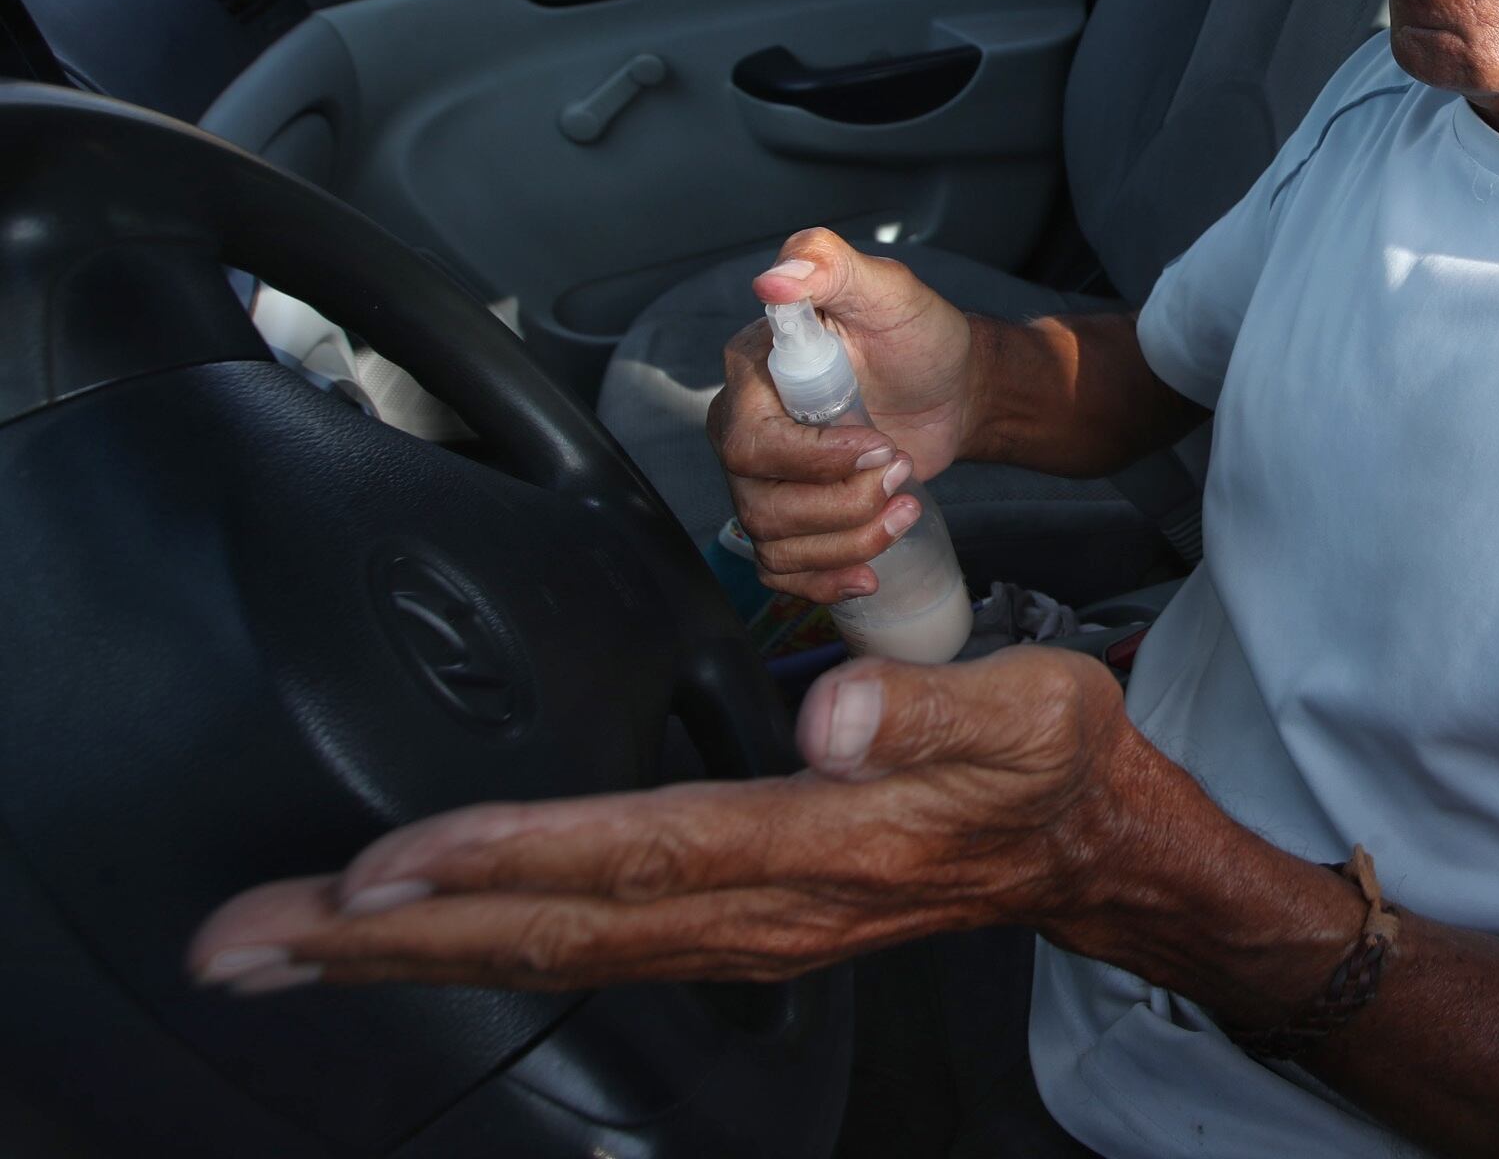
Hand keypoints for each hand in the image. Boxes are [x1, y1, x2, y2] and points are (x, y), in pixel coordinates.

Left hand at [185, 649, 1137, 994]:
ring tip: (280, 942)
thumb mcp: (1029, 710)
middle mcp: (762, 908)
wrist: (1089, 851)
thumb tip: (836, 715)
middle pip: (554, 930)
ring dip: (403, 950)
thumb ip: (931, 705)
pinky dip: (471, 942)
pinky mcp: (726, 925)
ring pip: (549, 951)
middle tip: (249, 937)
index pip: (645, 853)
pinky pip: (578, 945)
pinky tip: (406, 934)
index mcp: (825, 849)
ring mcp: (737, 930)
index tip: (390, 863)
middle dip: (391, 936)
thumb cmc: (1051, 768)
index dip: (512, 857)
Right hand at [708, 228, 976, 602]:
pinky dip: (823, 580)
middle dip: (842, 502)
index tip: (880, 446)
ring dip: (849, 540)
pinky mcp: (790, 515)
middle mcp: (744, 426)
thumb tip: (774, 278)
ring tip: (905, 507)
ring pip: (773, 541)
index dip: (814, 459)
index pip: (748, 440)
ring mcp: (762, 478)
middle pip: (759, 501)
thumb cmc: (920, 338)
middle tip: (901, 471)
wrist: (953, 389)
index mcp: (754, 372)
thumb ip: (830, 265)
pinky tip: (869, 573)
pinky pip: (780, 567)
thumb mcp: (888, 290)